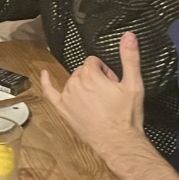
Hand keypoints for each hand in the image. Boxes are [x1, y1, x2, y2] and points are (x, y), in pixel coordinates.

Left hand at [42, 31, 145, 154]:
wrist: (118, 143)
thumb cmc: (126, 117)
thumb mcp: (134, 84)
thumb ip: (130, 57)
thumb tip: (128, 36)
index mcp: (91, 76)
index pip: (94, 62)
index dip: (105, 71)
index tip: (113, 82)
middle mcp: (75, 84)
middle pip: (83, 70)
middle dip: (95, 77)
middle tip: (109, 93)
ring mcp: (67, 97)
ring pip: (73, 80)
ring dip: (84, 85)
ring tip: (99, 101)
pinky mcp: (63, 109)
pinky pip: (50, 92)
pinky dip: (46, 82)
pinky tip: (44, 74)